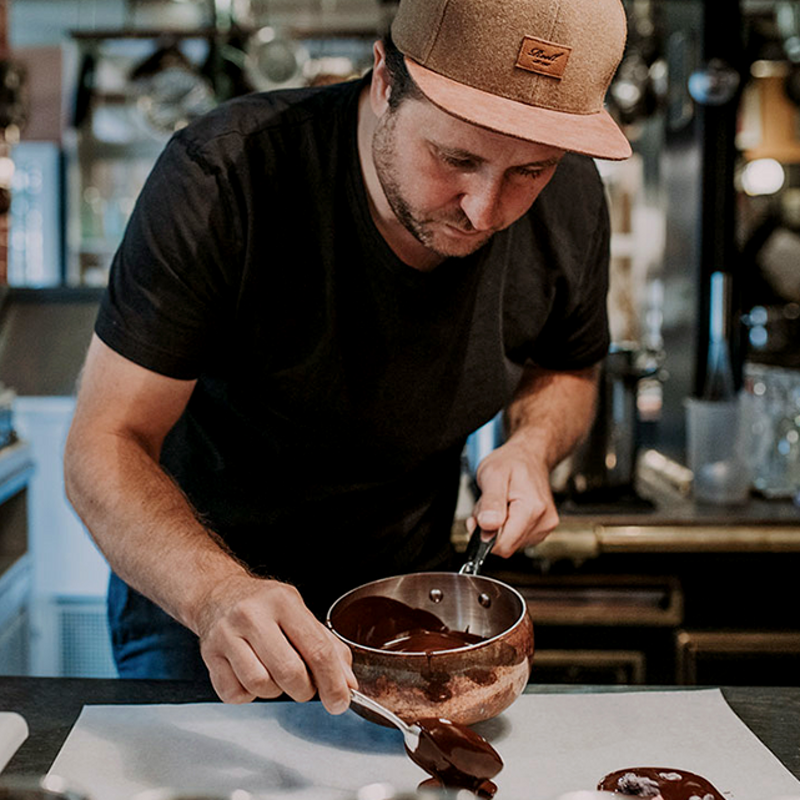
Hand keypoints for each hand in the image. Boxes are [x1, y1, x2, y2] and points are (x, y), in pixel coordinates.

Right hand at [196, 574, 357, 712]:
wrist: (217, 594)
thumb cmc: (264, 605)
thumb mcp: (299, 613)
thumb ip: (327, 646)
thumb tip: (347, 683)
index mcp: (283, 602)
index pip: (317, 649)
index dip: (333, 682)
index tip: (340, 701)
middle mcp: (253, 615)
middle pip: (290, 672)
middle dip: (304, 690)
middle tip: (305, 685)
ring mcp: (227, 634)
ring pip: (261, 685)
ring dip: (274, 691)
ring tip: (274, 673)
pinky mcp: (209, 655)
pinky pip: (236, 694)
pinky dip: (248, 694)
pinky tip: (250, 673)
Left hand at [470, 436, 559, 556]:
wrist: (529, 455)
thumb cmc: (512, 462)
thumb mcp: (493, 475)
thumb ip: (490, 503)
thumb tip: (487, 527)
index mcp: (532, 509)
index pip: (504, 545)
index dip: (485, 536)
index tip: (479, 519)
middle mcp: (543, 521)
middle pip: (507, 545)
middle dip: (490, 530)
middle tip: (487, 507)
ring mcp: (544, 527)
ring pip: (511, 543)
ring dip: (497, 529)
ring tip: (498, 505)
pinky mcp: (542, 529)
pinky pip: (517, 539)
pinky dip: (506, 528)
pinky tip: (506, 510)